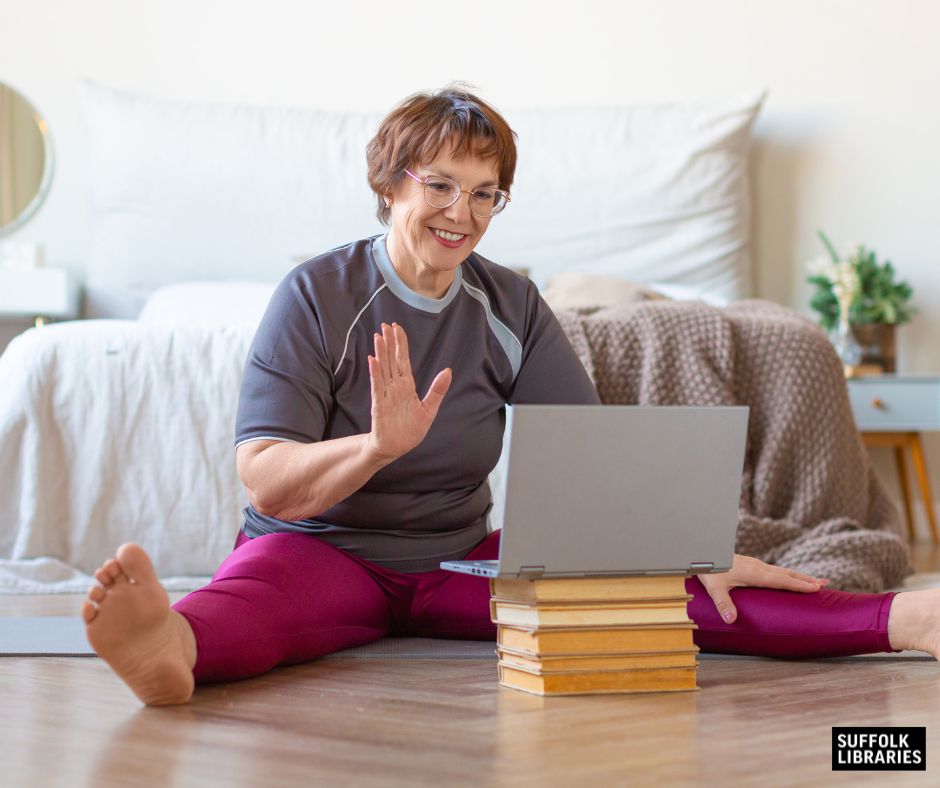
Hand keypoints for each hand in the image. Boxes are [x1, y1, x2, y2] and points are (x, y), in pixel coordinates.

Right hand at [367, 322, 451, 461]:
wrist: (396, 448)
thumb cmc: (411, 430)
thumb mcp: (429, 410)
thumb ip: (437, 390)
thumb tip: (448, 370)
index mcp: (407, 386)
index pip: (402, 360)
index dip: (400, 344)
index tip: (397, 328)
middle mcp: (395, 386)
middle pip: (391, 360)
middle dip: (389, 342)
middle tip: (385, 325)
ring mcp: (385, 394)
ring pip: (383, 369)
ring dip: (381, 353)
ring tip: (378, 336)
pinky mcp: (379, 404)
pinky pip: (377, 385)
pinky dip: (375, 373)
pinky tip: (373, 360)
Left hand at [698, 554, 829, 623]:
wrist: (703, 550)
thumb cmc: (709, 570)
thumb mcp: (714, 588)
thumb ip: (723, 604)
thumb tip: (731, 620)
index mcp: (755, 573)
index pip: (782, 580)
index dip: (800, 584)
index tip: (817, 587)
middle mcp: (759, 567)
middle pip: (787, 574)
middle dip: (806, 579)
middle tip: (825, 583)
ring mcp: (755, 564)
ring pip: (782, 571)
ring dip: (798, 575)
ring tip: (814, 580)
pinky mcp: (751, 564)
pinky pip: (774, 570)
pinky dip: (787, 574)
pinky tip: (787, 578)